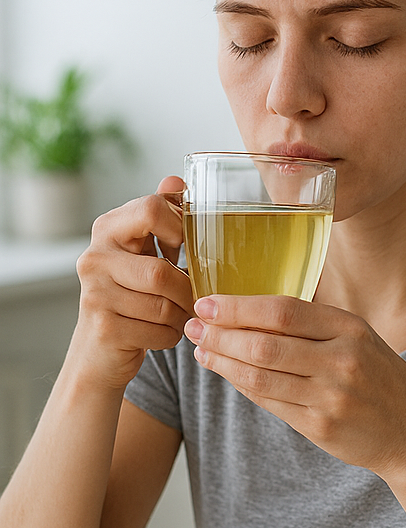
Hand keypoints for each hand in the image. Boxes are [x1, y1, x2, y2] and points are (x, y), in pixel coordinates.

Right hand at [71, 177, 195, 389]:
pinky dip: (171, 336)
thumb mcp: (146, 250)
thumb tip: (176, 178)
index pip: (150, 209)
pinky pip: (160, 331)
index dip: (179, 227)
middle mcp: (94, 257)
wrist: (100, 349)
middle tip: (189, 296)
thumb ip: (162, 215)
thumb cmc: (133, 293)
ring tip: (173, 315)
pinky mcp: (103, 327)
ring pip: (165, 305)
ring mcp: (94, 294)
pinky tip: (159, 332)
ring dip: (181, 315)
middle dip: (186, 290)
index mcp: (108, 229)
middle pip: (162, 272)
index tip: (183, 247)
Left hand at [183, 295, 405, 475]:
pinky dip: (242, 386)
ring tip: (202, 351)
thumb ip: (316, 327)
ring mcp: (331, 396)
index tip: (207, 302)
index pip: (283, 311)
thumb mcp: (361, 340)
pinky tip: (228, 374)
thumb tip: (252, 312)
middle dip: (221, 333)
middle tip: (193, 326)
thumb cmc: (382, 380)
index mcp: (352, 330)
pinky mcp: (321, 426)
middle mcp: (343, 361)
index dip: (239, 307)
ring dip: (223, 362)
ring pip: (259, 376)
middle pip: (265, 344)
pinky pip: (269, 402)